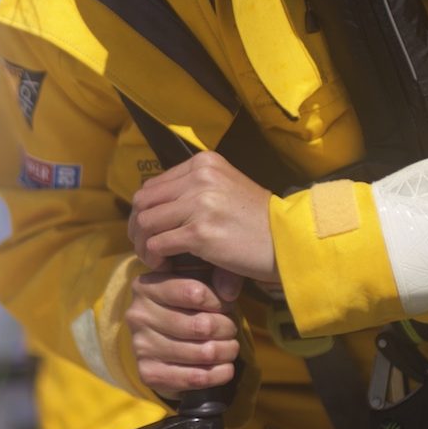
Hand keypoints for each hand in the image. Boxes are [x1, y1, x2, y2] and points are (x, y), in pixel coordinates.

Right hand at [125, 268, 241, 398]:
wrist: (161, 343)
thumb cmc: (185, 307)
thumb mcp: (196, 282)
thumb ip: (216, 275)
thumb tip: (230, 293)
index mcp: (146, 286)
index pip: (195, 293)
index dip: (219, 302)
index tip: (226, 306)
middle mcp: (138, 315)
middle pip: (201, 326)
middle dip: (226, 328)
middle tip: (231, 329)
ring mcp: (141, 346)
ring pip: (203, 353)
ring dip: (227, 351)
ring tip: (230, 347)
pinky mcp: (148, 374)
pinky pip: (196, 378)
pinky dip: (219, 374)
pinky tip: (225, 367)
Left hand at [127, 151, 278, 283]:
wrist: (289, 240)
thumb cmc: (259, 221)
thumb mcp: (226, 190)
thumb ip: (191, 192)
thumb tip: (151, 209)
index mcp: (203, 163)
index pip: (154, 184)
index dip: (145, 209)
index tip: (149, 229)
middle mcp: (199, 177)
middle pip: (144, 200)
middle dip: (138, 226)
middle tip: (144, 246)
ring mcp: (199, 203)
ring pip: (146, 221)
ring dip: (143, 243)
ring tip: (153, 257)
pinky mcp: (200, 232)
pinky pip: (158, 243)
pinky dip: (154, 256)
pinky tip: (163, 265)